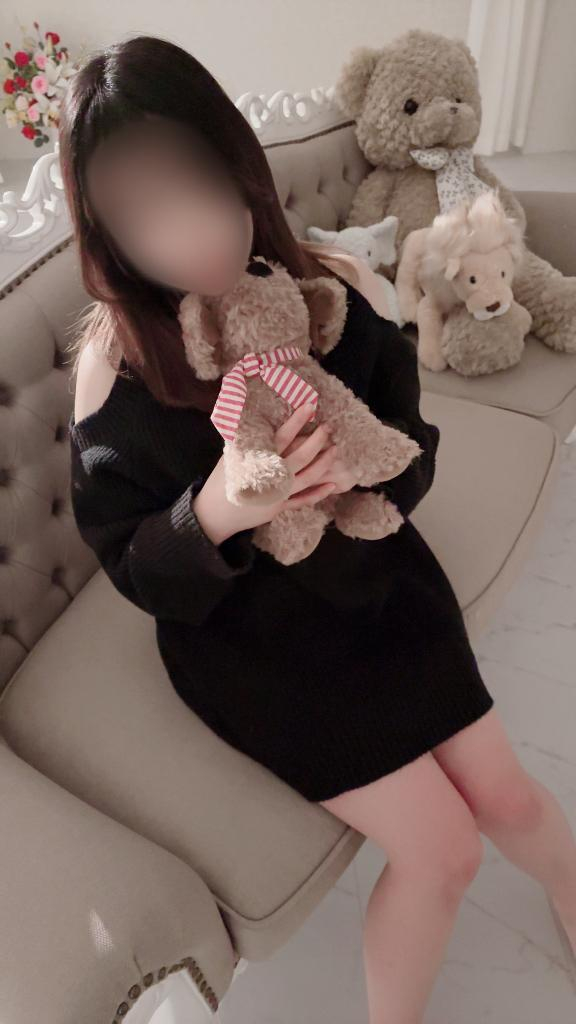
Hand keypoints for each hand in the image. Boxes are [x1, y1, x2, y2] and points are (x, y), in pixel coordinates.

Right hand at [192, 403, 343, 544]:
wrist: (215, 514)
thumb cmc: (221, 482)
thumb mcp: (231, 456)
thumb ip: (245, 440)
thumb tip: (250, 416)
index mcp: (259, 460)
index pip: (282, 437)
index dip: (297, 421)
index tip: (310, 407)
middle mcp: (272, 476)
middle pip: (301, 456)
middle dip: (317, 441)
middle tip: (328, 428)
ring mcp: (278, 494)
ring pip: (307, 477)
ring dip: (323, 463)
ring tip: (334, 450)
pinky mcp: (279, 507)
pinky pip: (303, 501)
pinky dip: (318, 494)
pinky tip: (332, 485)